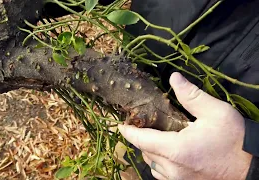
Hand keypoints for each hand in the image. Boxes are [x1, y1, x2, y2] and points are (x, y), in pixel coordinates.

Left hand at [118, 72, 251, 179]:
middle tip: (143, 124)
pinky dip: (159, 163)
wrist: (252, 167)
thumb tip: (174, 77)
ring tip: (156, 137)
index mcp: (176, 149)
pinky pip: (162, 174)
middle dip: (141, 138)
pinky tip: (167, 153)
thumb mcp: (215, 112)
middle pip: (145, 151)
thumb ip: (191, 95)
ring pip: (152, 164)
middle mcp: (172, 168)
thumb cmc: (234, 139)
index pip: (142, 140)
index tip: (121, 124)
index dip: (129, 131)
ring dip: (150, 151)